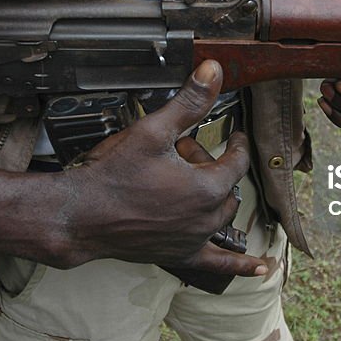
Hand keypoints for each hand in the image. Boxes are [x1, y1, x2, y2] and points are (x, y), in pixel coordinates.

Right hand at [57, 61, 267, 276]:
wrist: (81, 215)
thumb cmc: (113, 175)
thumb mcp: (153, 130)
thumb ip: (188, 102)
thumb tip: (212, 71)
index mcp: (207, 187)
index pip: (236, 160)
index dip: (236, 143)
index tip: (234, 136)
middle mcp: (206, 217)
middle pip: (226, 187)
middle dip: (211, 167)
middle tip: (183, 152)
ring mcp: (193, 239)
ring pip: (221, 215)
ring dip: (213, 198)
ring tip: (185, 181)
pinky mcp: (178, 254)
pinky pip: (217, 264)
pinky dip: (239, 267)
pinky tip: (260, 269)